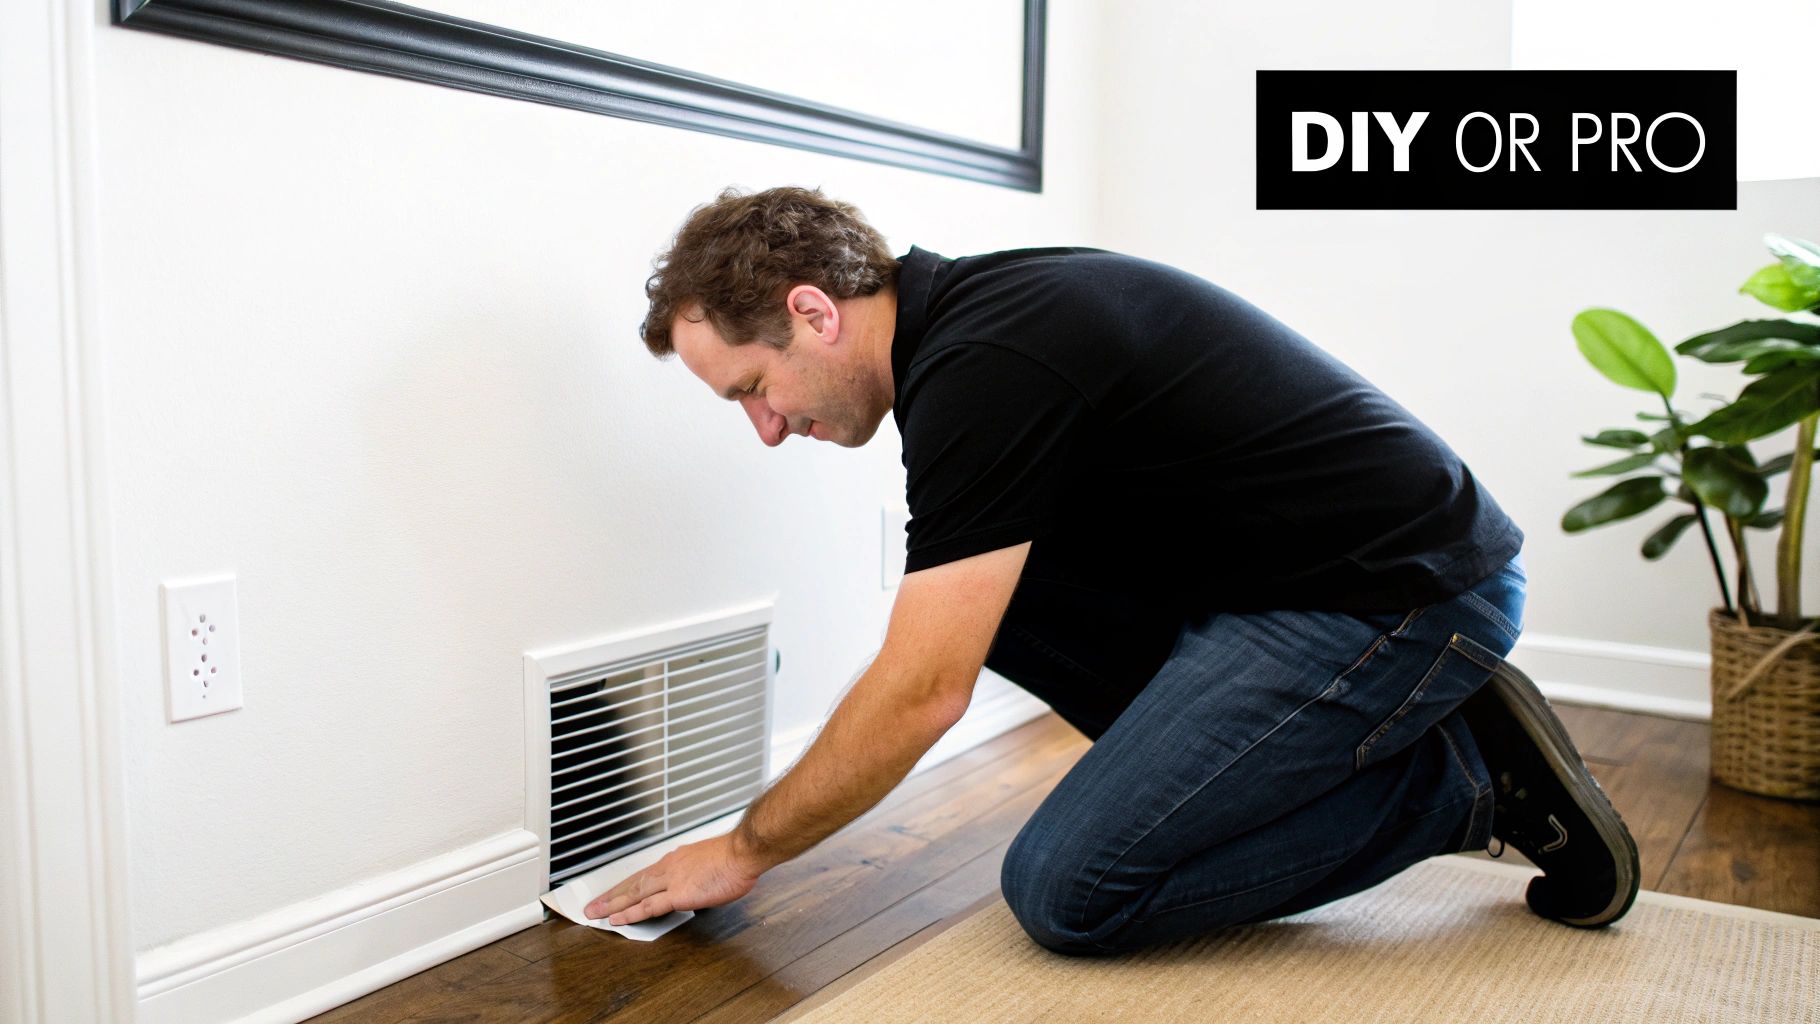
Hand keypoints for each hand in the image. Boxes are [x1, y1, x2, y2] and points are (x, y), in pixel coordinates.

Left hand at [583, 833, 762, 924]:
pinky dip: (630, 913)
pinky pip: (648, 906)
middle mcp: (669, 868)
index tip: (614, 892)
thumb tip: (696, 883)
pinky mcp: (678, 894)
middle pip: (633, 883)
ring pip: (634, 894)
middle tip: (594, 904)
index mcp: (676, 860)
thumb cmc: (733, 856)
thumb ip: (697, 873)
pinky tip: (618, 919)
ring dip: (612, 904)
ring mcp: (671, 880)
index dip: (626, 885)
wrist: (742, 852)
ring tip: (595, 913)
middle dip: (611, 895)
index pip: (644, 875)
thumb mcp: (709, 861)